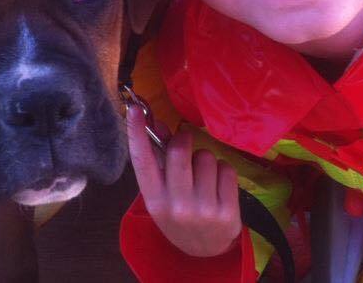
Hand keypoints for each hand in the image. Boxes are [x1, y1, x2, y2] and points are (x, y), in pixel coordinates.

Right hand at [126, 106, 241, 257]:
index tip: (135, 110)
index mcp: (155, 199)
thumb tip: (158, 125)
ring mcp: (203, 209)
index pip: (142, 162)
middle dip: (183, 141)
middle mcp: (176, 205)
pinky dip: (223, 171)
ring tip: (203, 177)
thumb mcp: (162, 193)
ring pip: (206, 157)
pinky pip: (226, 169)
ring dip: (205, 160)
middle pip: (179, 151)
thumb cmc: (179, 214)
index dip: (137, 134)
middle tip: (184, 146)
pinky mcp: (227, 211)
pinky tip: (218, 186)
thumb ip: (159, 161)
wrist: (205, 252)